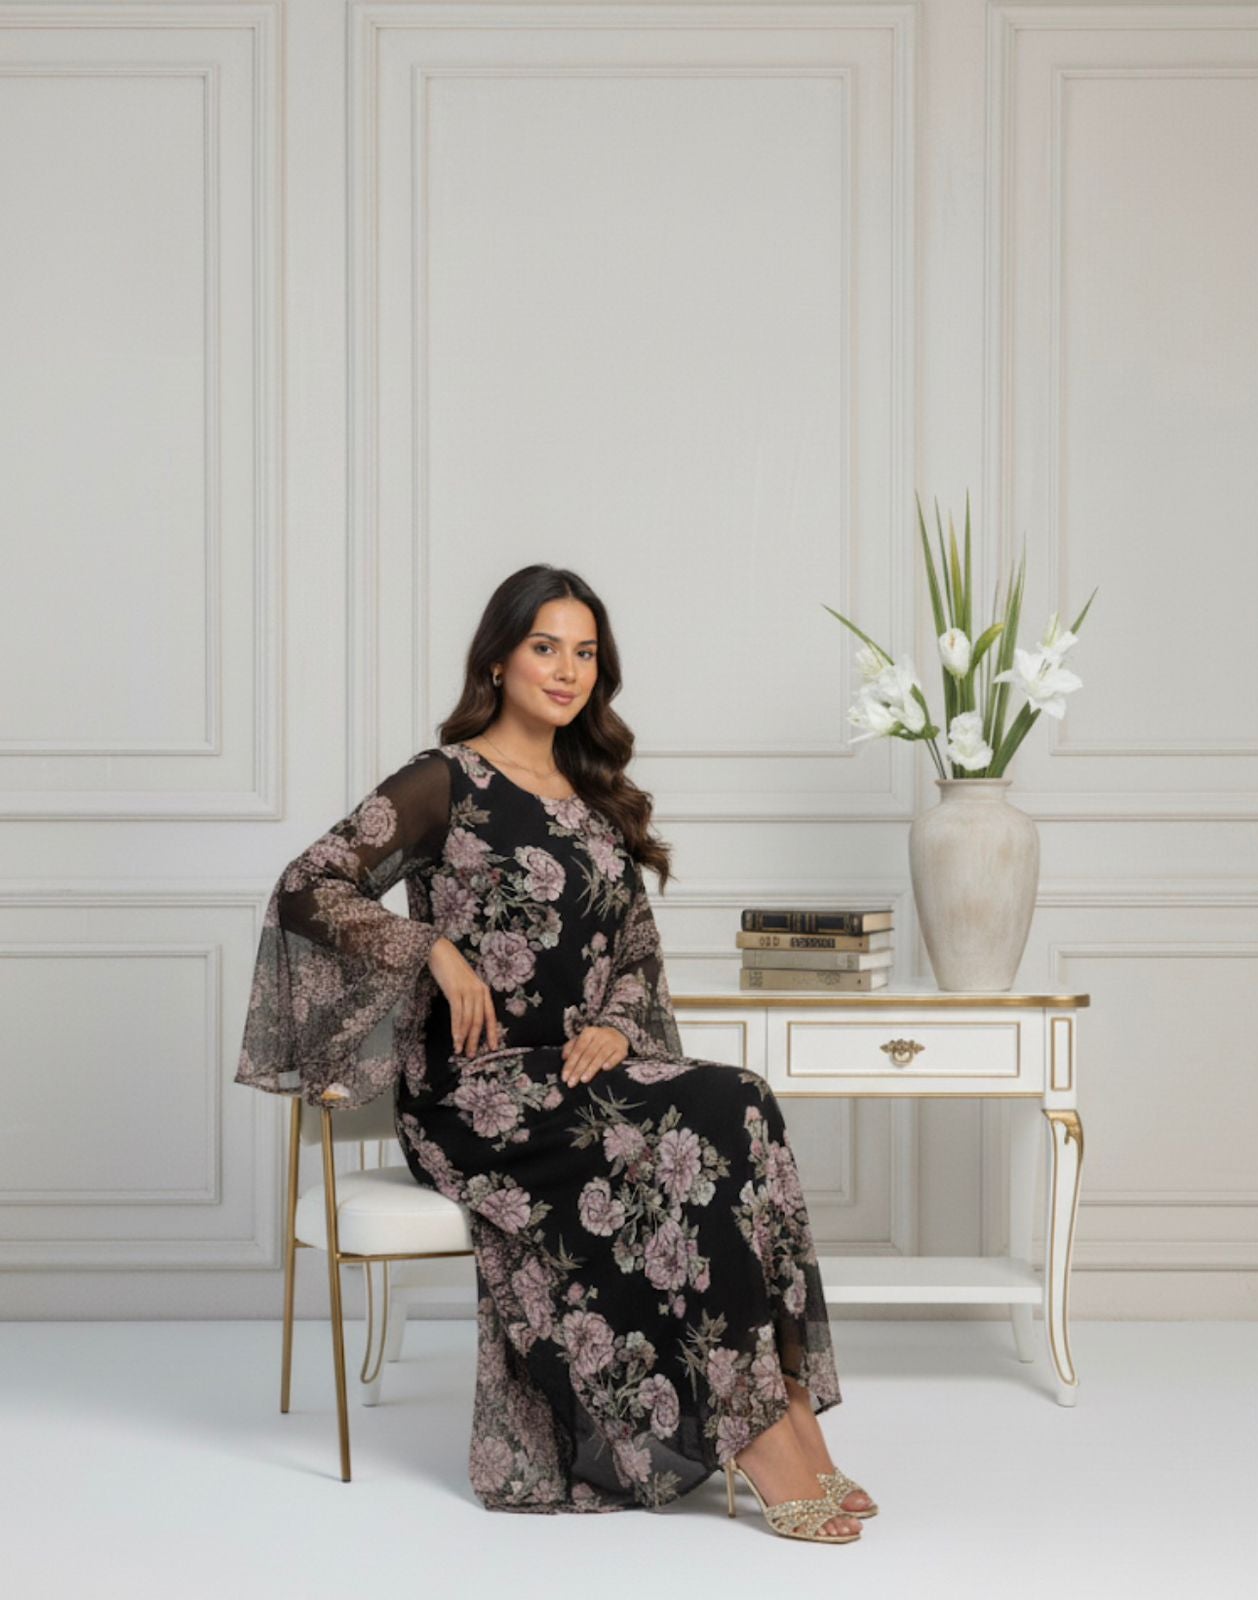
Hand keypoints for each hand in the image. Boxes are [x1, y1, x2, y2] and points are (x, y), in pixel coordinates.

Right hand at [428, 937, 501, 1055]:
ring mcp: (468, 990)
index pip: (491, 1015)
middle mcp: (478, 991)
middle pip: (480, 1021)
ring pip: (469, 1020)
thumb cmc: (450, 968)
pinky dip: (456, 1028)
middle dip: (476, 1040)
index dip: (492, 1032)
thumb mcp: (464, 983)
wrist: (439, 950)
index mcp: (483, 989)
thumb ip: (469, 997)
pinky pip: (458, 1014)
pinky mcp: (455, 990)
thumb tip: (467, 1017)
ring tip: (461, 1050)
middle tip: (471, 1055)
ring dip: (464, 1037)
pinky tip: (455, 1038)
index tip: (493, 1047)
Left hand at [561, 1025, 628, 1084]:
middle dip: (578, 1069)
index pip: (578, 1049)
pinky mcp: (622, 1048)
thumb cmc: (595, 1041)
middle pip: (588, 1054)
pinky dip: (611, 1062)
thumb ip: (571, 1047)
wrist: (618, 1033)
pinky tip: (605, 1069)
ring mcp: (612, 1041)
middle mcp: (601, 1035)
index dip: (570, 1063)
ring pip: (601, 1056)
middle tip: (571, 1082)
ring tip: (583, 1080)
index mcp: (589, 1032)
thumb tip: (564, 1057)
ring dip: (592, 1068)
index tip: (564, 1077)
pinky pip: (617, 1056)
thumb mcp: (583, 1040)